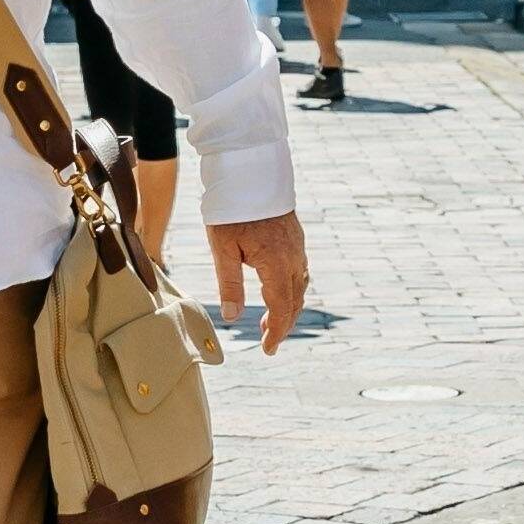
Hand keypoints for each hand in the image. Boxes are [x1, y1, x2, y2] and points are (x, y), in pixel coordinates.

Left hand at [205, 211, 307, 351]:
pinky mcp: (295, 238)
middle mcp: (292, 257)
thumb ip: (230, 284)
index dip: (276, 332)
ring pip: (299, 287)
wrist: (250, 173)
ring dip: (288, 308)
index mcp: (275, 263)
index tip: (267, 350)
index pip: (281, 308)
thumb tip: (233, 316)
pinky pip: (300, 271)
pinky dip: (292, 289)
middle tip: (269, 342)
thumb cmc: (231, 209)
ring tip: (271, 321)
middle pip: (295, 301)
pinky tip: (279, 291)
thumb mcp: (223, 248)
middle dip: (283, 324)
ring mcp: (297, 247)